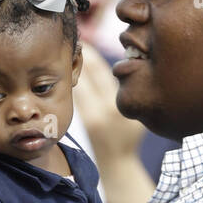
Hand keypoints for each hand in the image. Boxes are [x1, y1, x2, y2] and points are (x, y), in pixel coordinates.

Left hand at [74, 41, 143, 164]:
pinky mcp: (81, 121)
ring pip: (77, 86)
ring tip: (68, 55)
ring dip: (73, 71)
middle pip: (86, 76)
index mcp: (117, 103)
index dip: (92, 55)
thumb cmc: (130, 134)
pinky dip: (73, 84)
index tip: (85, 41)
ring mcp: (88, 116)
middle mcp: (101, 109)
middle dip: (78, 59)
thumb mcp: (135, 110)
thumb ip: (126, 89)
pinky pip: (76, 97)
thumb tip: (116, 63)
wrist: (116, 161)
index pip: (102, 72)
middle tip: (72, 42)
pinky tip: (69, 75)